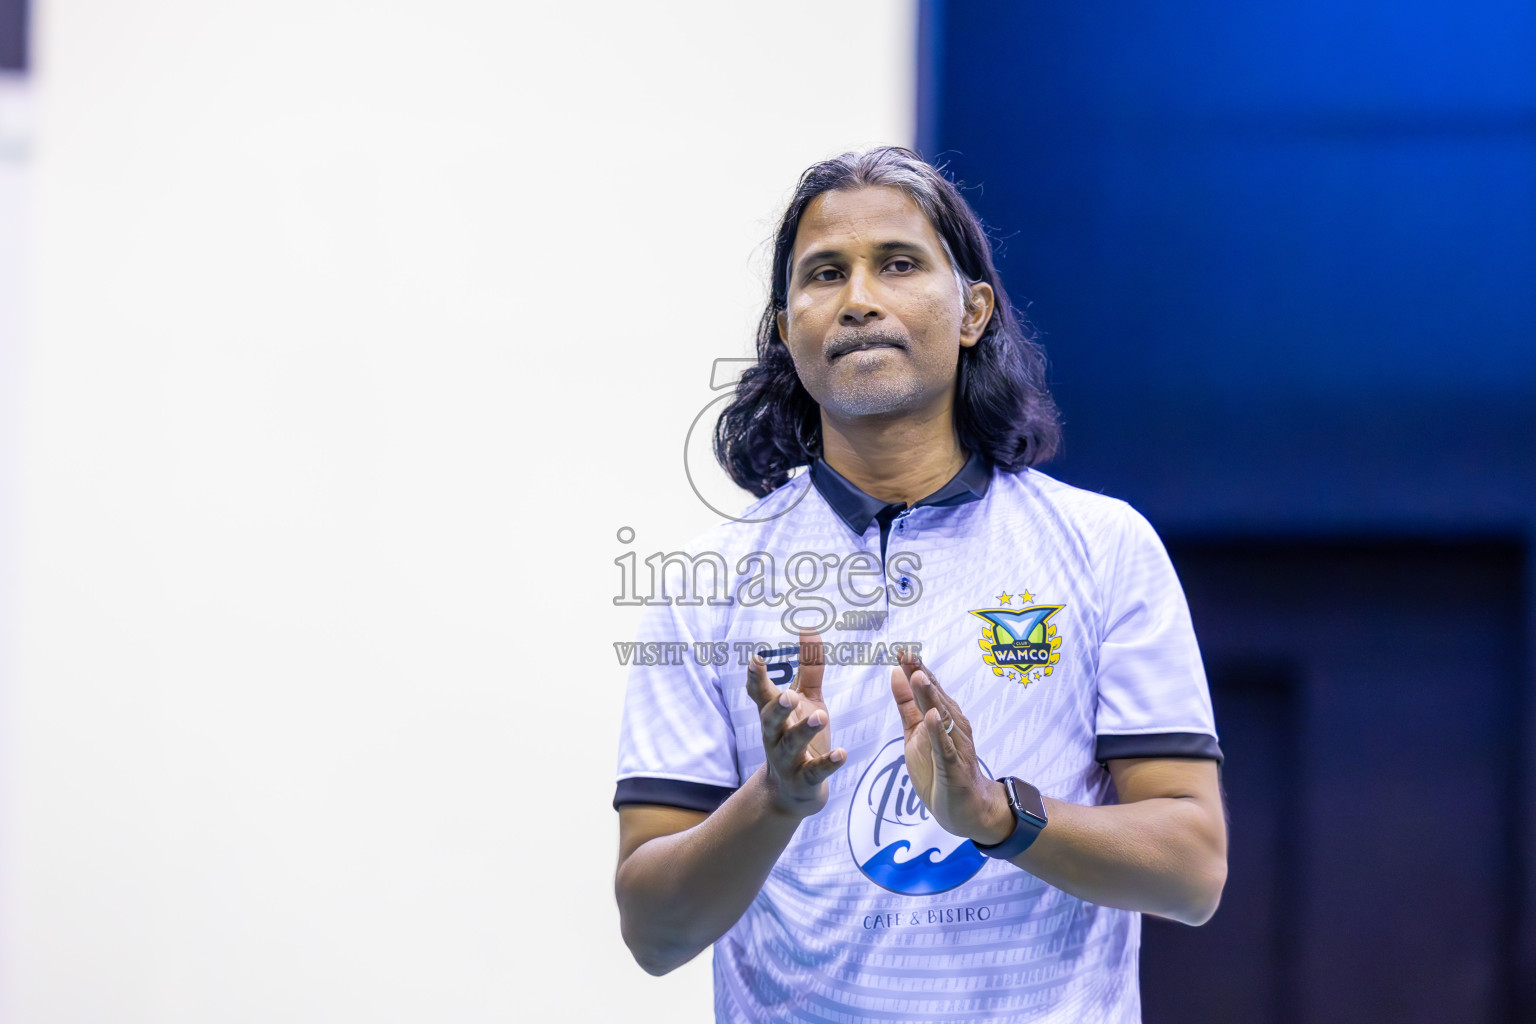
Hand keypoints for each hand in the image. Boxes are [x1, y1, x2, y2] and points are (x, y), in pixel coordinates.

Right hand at [746, 629, 846, 817]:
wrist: (792, 792)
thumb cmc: (799, 736)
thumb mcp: (806, 700)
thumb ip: (809, 667)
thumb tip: (809, 628)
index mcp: (773, 715)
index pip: (760, 694)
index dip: (756, 678)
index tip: (755, 659)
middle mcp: (775, 736)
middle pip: (770, 720)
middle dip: (777, 708)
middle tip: (787, 695)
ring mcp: (788, 760)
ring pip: (792, 745)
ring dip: (804, 731)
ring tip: (821, 717)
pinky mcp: (804, 781)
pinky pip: (814, 772)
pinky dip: (827, 764)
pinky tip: (841, 753)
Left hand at [890, 648, 1011, 843]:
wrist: (964, 808)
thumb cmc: (938, 769)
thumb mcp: (915, 733)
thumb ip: (907, 705)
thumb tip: (897, 672)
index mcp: (943, 715)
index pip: (928, 688)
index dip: (915, 669)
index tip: (901, 650)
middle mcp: (953, 725)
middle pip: (936, 697)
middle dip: (922, 676)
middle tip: (908, 654)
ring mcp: (955, 745)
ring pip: (942, 717)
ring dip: (930, 697)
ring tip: (918, 677)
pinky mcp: (954, 767)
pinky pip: (946, 748)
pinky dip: (939, 733)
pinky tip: (932, 718)